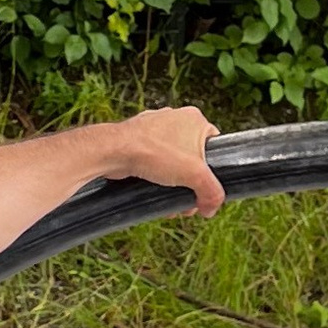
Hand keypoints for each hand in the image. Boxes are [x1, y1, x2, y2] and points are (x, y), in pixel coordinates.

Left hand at [103, 105, 223, 214]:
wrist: (113, 151)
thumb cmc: (154, 153)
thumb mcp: (194, 175)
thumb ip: (211, 193)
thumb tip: (211, 209)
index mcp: (194, 119)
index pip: (214, 145)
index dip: (212, 169)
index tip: (205, 187)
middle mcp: (176, 119)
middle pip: (192, 158)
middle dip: (190, 183)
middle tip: (186, 201)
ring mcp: (155, 128)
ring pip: (172, 161)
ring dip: (173, 184)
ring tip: (168, 200)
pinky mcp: (138, 139)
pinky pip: (154, 161)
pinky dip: (156, 177)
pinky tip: (153, 190)